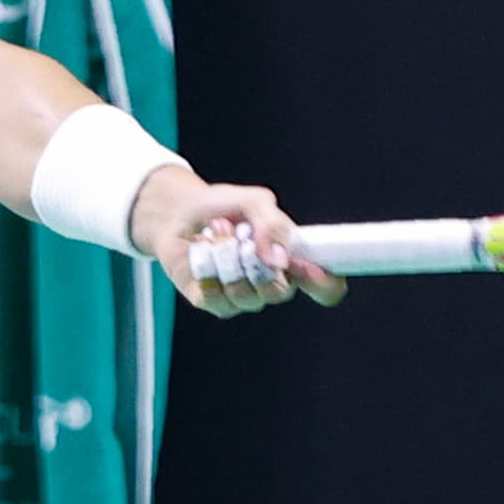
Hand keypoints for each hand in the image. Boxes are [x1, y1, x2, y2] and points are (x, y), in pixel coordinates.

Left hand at [132, 169, 347, 318]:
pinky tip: (201, 252)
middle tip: (239, 233)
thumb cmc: (222, 206)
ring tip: (214, 234)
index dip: (325, 284)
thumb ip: (273, 223)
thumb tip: (278, 259)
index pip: (325, 287)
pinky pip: (217, 299)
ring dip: (227, 260)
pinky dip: (207, 270)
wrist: (178, 211)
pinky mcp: (213, 302)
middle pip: (280, 293)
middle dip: (257, 261)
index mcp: (291, 260)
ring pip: (246, 295)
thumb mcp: (254, 201)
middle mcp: (270, 282)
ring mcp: (242, 295)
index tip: (307, 267)